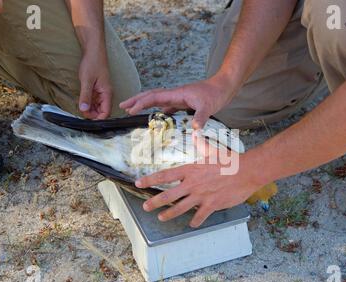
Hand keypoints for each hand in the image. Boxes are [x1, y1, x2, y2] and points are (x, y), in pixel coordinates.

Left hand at [78, 52, 112, 119]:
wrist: (93, 51)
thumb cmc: (93, 63)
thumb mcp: (87, 80)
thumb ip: (85, 96)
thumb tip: (83, 109)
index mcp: (107, 93)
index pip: (106, 113)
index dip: (97, 118)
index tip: (87, 118)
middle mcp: (106, 95)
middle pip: (101, 112)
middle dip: (92, 114)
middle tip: (81, 111)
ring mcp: (101, 93)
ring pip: (97, 107)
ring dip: (89, 109)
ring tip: (80, 106)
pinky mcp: (96, 90)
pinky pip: (93, 101)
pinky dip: (87, 103)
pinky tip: (81, 101)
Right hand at [120, 74, 236, 128]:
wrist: (223, 87)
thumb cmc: (215, 94)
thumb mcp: (208, 107)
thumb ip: (200, 118)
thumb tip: (194, 129)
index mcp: (176, 94)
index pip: (154, 97)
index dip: (141, 102)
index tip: (130, 109)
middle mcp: (174, 95)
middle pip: (151, 95)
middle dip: (136, 100)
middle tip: (122, 106)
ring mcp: (178, 98)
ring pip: (157, 100)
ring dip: (144, 104)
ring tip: (132, 109)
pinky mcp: (183, 102)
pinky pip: (166, 106)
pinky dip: (158, 110)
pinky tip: (157, 116)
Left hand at [135, 135, 258, 227]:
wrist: (248, 171)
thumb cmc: (230, 160)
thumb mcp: (213, 150)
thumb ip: (201, 143)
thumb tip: (195, 132)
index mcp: (191, 170)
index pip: (165, 174)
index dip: (150, 179)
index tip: (139, 182)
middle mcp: (193, 184)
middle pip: (168, 195)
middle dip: (154, 202)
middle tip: (145, 207)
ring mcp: (202, 196)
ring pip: (180, 208)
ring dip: (169, 214)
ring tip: (161, 218)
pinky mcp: (212, 205)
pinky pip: (200, 216)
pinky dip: (195, 221)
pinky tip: (192, 224)